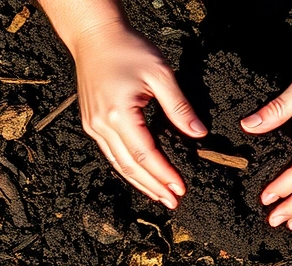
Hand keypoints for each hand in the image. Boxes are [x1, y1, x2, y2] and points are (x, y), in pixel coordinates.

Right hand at [72, 22, 206, 208]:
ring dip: (140, 183)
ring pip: (118, 164)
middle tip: (173, 202)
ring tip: (159, 196)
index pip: (145, 154)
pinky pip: (111, 153)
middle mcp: (101, 124)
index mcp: (118, 114)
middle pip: (130, 166)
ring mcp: (93, 126)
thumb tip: (200, 134)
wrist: (94, 36)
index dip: (164, 174)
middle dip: (153, 187)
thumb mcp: (161, 74)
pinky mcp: (91, 123)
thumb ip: (179, 107)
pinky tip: (141, 176)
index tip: (181, 189)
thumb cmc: (128, 48)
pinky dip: (127, 168)